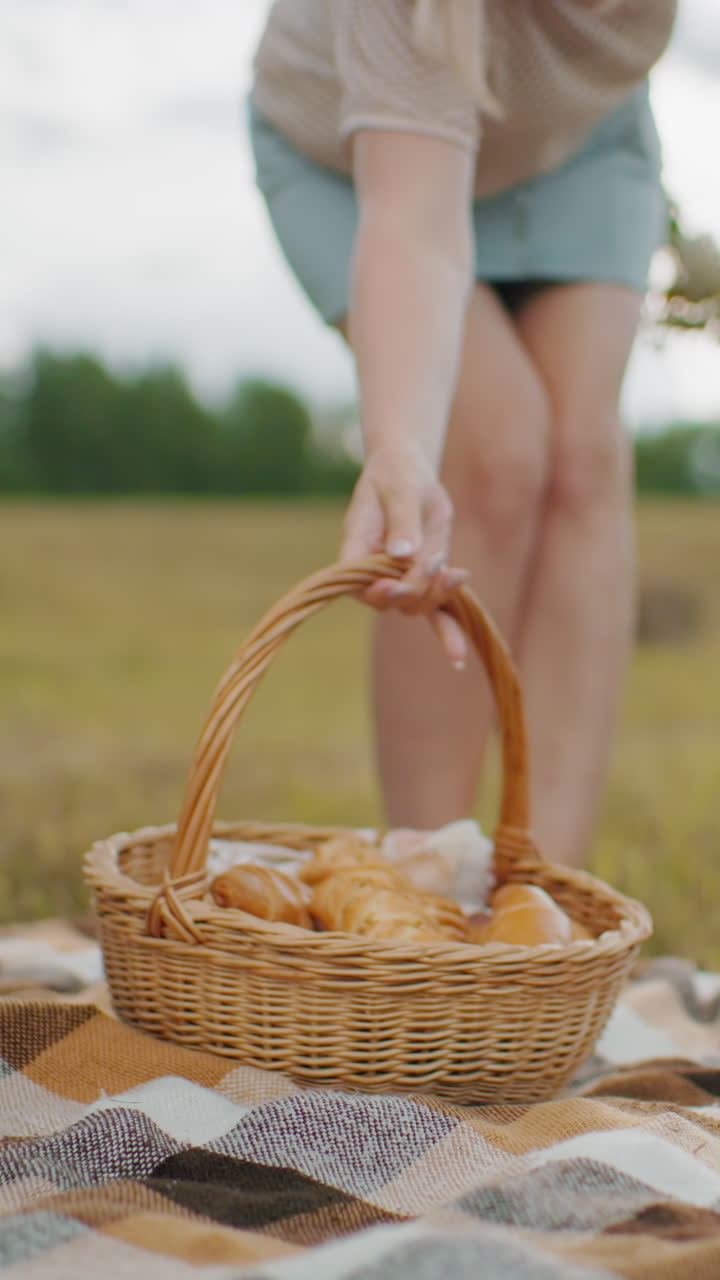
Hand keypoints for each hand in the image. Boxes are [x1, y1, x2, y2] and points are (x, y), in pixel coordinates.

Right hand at [339, 444, 468, 665]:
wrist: (410, 474)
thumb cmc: (397, 476)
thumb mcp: (400, 490)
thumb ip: (402, 521)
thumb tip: (402, 553)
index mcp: (355, 552)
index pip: (358, 583)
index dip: (377, 590)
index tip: (396, 581)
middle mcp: (374, 574)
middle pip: (392, 601)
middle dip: (415, 588)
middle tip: (434, 561)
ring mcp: (400, 579)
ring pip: (417, 607)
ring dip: (437, 594)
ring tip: (455, 572)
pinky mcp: (425, 580)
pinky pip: (435, 613)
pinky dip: (447, 633)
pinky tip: (458, 658)